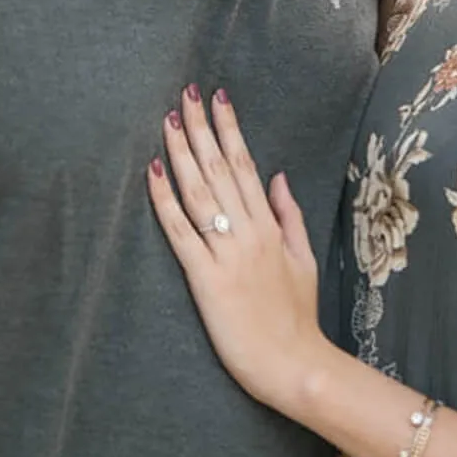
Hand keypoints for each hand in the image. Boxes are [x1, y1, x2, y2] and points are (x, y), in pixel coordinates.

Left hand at [146, 89, 330, 414]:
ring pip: (199, 193)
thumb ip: (290, 216)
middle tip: (186, 93)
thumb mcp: (304, 260)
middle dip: (202, 128)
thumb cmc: (296, 317)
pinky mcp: (206, 279)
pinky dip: (165, 200)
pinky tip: (153, 171)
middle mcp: (249, 233)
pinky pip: (181, 233)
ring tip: (168, 119)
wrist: (294, 364)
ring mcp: (227, 254)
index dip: (229, 129)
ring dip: (182, 152)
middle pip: (220, 169)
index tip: (218, 98)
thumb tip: (278, 177)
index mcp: (270, 226)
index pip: (245, 165)